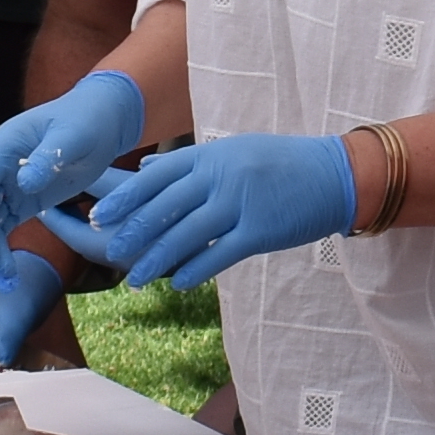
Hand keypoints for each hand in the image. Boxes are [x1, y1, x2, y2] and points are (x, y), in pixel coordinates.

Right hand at [0, 70, 148, 271]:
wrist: (103, 121)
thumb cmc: (88, 120)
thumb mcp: (73, 136)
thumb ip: (49, 156)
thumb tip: (24, 182)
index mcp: (4, 145)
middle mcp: (0, 166)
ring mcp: (10, 184)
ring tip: (1, 280)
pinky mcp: (23, 200)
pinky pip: (4, 227)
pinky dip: (2, 250)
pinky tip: (7, 273)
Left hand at [60, 133, 363, 293]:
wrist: (334, 173)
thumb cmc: (281, 162)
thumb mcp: (232, 150)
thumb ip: (188, 162)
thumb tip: (146, 167)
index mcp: (211, 155)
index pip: (157, 177)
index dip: (126, 199)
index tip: (100, 217)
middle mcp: (222, 176)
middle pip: (166, 207)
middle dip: (134, 232)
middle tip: (110, 252)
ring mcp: (241, 202)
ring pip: (187, 234)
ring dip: (158, 259)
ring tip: (137, 279)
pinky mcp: (260, 229)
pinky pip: (220, 253)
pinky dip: (196, 269)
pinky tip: (178, 284)